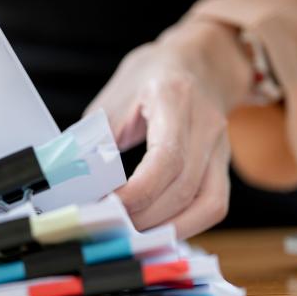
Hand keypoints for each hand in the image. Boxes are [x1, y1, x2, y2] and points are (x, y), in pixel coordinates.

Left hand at [85, 21, 253, 237]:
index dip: (138, 191)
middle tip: (110, 226)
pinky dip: (187, 224)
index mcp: (175, 98)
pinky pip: (214, 205)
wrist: (199, 60)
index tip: (107, 205)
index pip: (167, 158)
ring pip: (208, 203)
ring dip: (168, 228)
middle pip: (185, 187)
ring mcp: (222, 147)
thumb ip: (96, 136)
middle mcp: (207, 124)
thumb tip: (72, 178)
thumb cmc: (150, 78)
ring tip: (132, 235)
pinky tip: (158, 229)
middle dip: (145, 216)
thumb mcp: (115, 98)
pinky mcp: (224, 164)